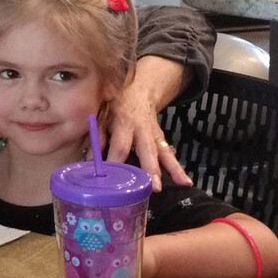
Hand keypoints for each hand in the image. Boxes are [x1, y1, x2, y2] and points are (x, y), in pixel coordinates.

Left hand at [107, 56, 193, 190]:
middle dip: (150, 169)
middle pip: (147, 151)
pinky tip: (186, 182)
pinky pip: (169, 155)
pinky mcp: (161, 140)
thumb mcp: (102, 116)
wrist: (138, 90)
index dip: (116, 162)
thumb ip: (97, 139)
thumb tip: (91, 164)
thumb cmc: (114, 106)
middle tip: (153, 186)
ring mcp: (154, 134)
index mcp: (124, 122)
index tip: (112, 179)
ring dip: (170, 170)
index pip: (121, 146)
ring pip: (163, 153)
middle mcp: (142, 129)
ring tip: (179, 184)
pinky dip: (177, 169)